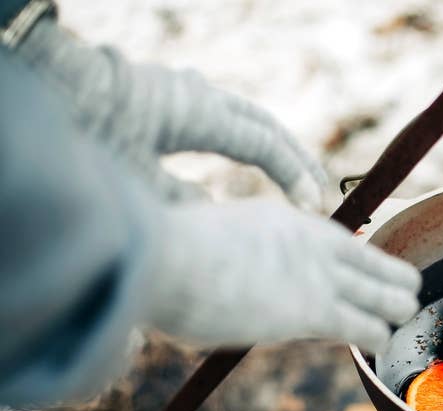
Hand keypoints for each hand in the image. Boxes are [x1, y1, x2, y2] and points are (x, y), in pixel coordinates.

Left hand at [16, 19, 326, 208]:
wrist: (46, 83)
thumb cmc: (86, 133)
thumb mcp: (137, 181)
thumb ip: (186, 203)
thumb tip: (222, 219)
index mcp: (199, 112)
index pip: (264, 144)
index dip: (293, 176)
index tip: (312, 207)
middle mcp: (198, 97)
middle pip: (265, 126)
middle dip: (296, 160)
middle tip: (320, 191)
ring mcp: (185, 95)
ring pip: (245, 121)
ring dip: (273, 151)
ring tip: (295, 181)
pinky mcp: (169, 102)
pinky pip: (222, 122)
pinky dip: (244, 145)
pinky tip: (247, 168)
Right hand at [146, 200, 420, 352]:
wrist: (161, 257)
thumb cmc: (166, 259)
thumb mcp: (208, 244)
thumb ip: (229, 262)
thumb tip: (215, 287)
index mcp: (286, 220)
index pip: (340, 244)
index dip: (357, 266)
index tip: (360, 280)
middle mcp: (313, 242)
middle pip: (375, 262)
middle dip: (389, 284)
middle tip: (396, 301)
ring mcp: (318, 275)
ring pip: (386, 295)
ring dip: (393, 311)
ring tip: (399, 322)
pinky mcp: (316, 310)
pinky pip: (366, 326)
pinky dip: (378, 338)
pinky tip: (381, 346)